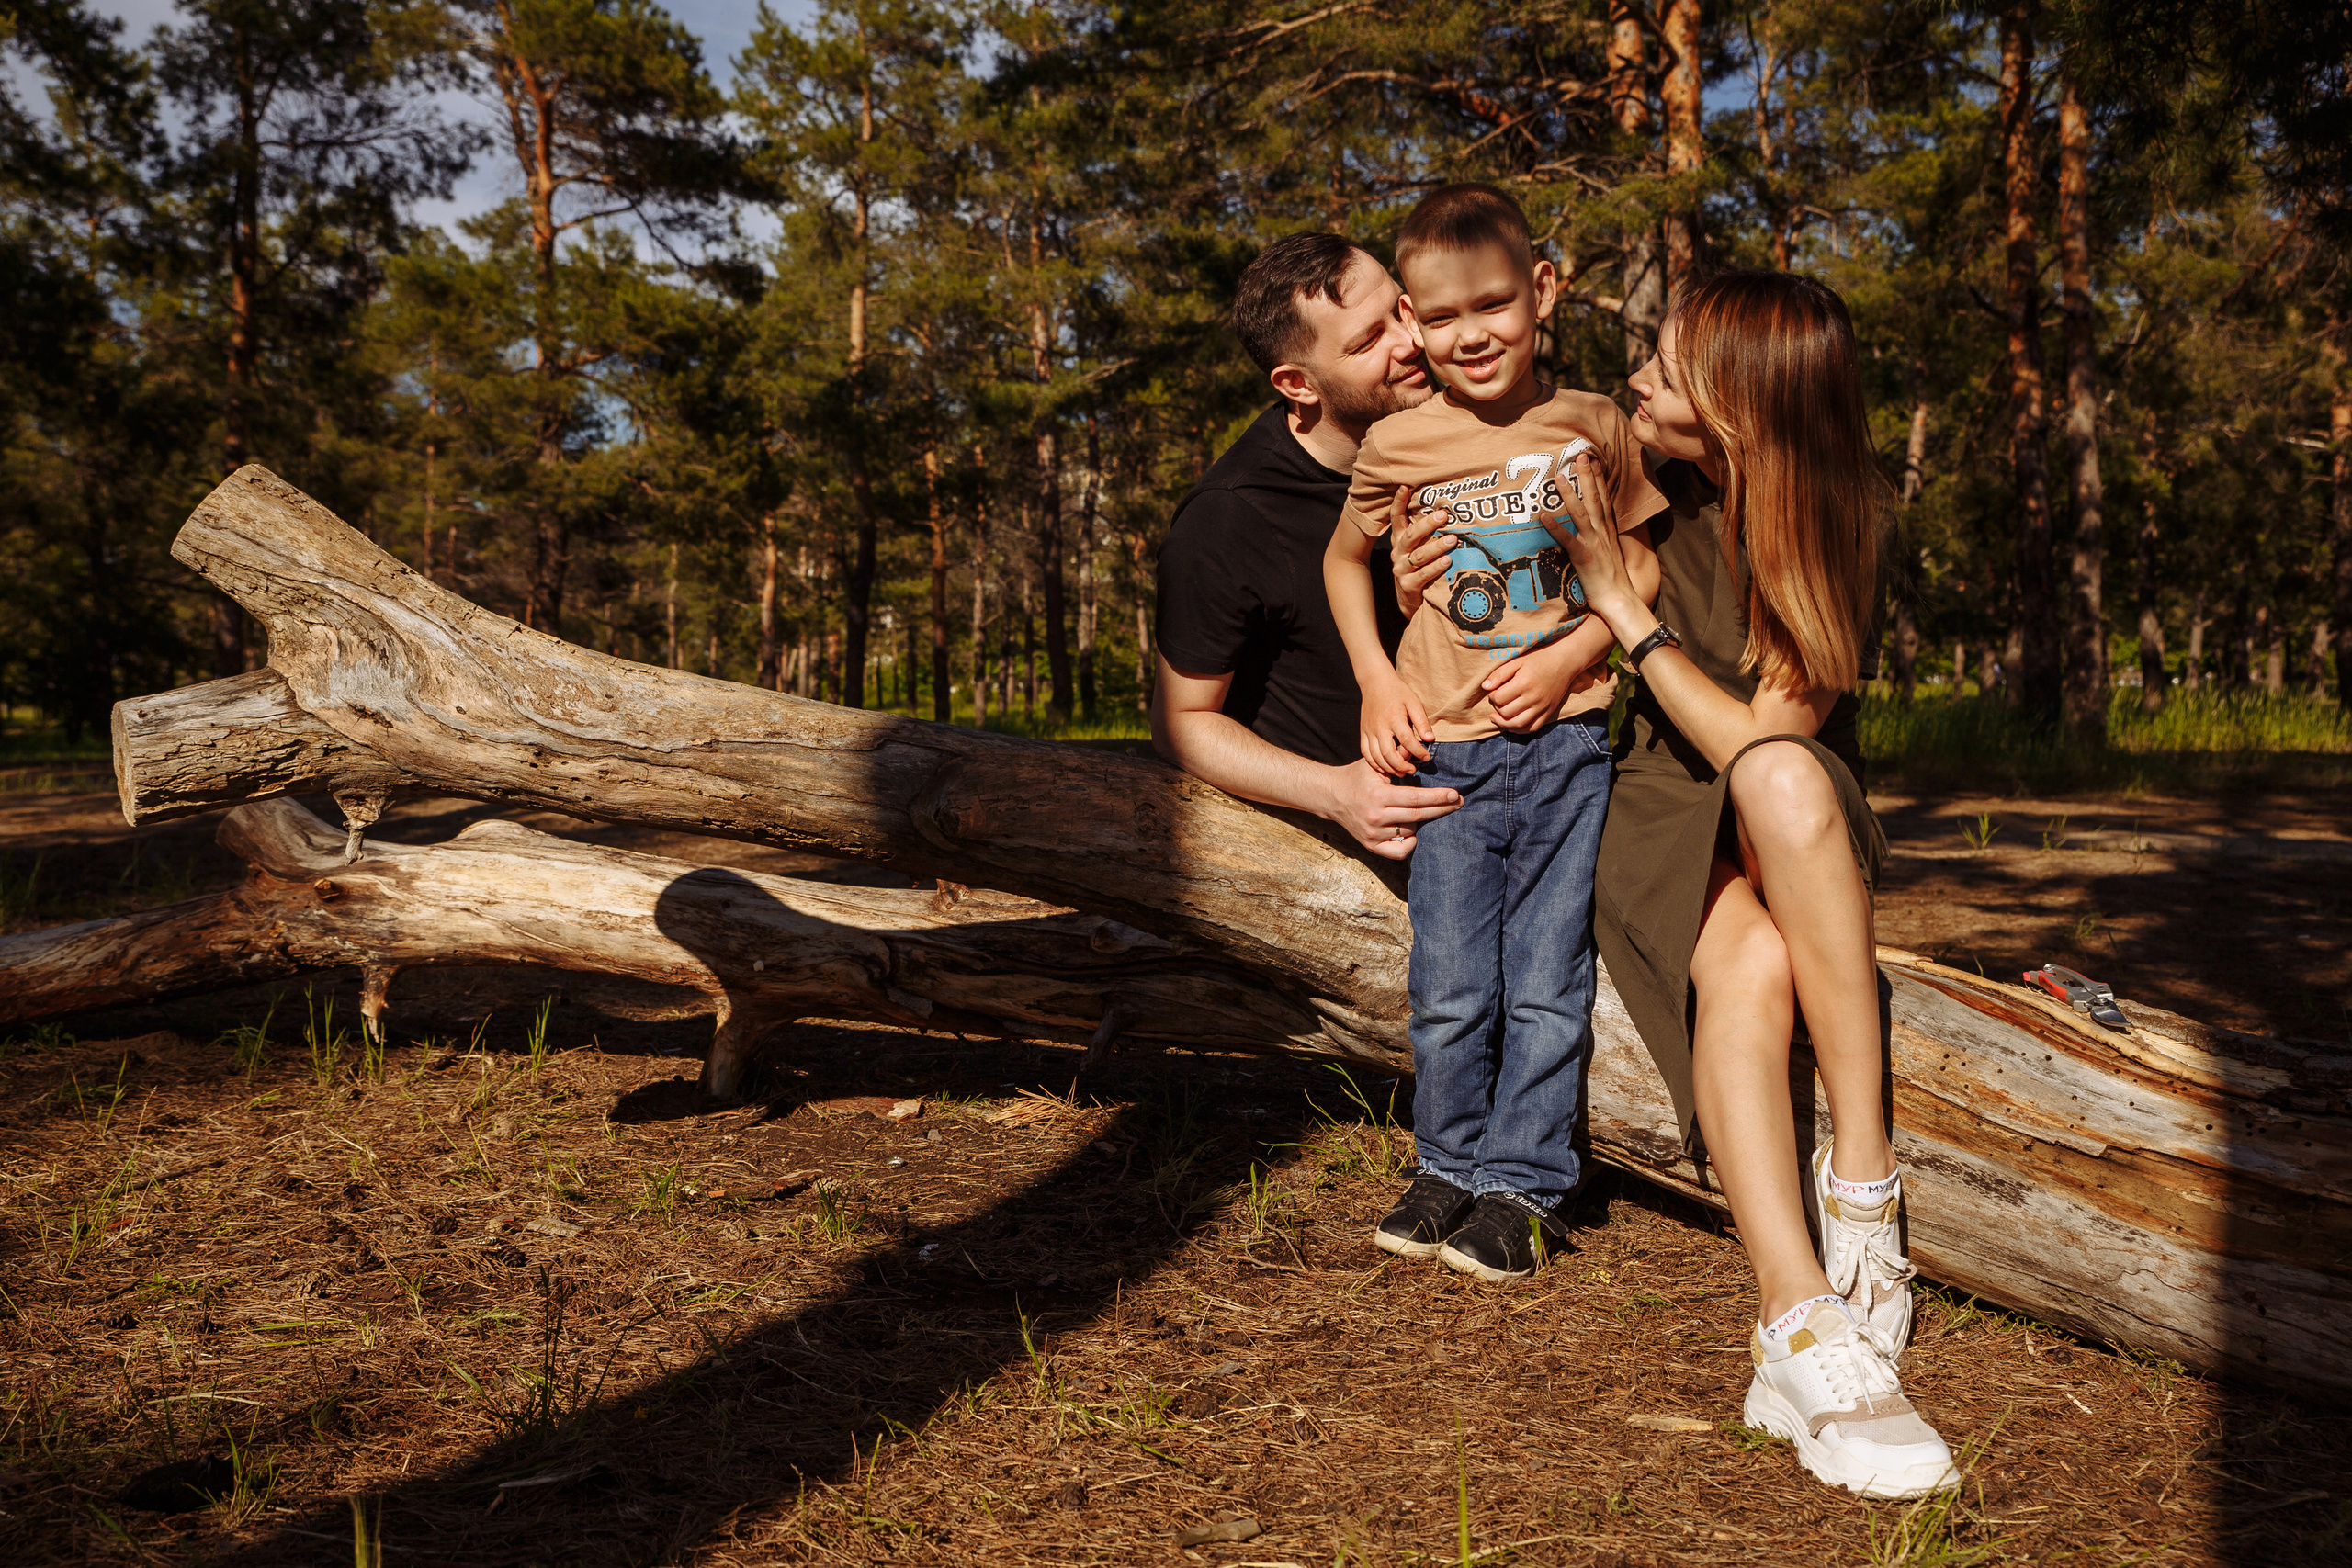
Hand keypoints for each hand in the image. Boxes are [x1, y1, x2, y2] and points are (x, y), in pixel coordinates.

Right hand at [1321, 758, 1461, 858]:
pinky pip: (1398, 851)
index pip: (1416, 798)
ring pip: (1410, 831)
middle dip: (1441, 809)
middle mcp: (1376, 817)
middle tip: (1458, 803)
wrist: (1331, 796)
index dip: (1438, 797)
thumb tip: (1422, 748)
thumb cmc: (1356, 777)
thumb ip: (1398, 758)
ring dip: (1420, 822)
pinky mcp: (1370, 845)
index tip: (1455, 795)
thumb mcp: (1375, 765)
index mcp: (1379, 796)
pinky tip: (1413, 833)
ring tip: (1422, 811)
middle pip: (1418, 816)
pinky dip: (1410, 843)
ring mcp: (1373, 834)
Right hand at [1359, 670, 1434, 776]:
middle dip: (1402, 766)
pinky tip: (1385, 767)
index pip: (1407, 740)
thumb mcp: (1413, 702)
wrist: (1374, 682)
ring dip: (1389, 768)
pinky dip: (1374, 763)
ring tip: (1401, 772)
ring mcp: (1369, 731)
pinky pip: (1366, 753)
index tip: (1426, 757)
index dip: (1418, 752)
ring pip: (1376, 756)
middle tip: (1413, 771)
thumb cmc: (1397, 691)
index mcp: (1394, 718)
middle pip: (1388, 753)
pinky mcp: (1363, 732)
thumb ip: (1422, 721)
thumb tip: (1430, 739)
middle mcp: (1379, 726)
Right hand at [1388, 485, 1453, 616]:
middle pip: (1411, 535)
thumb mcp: (1417, 548)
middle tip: (1444, 515)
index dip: (1399, 503)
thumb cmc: (1418, 567)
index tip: (1404, 486)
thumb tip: (1446, 509)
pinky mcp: (1408, 585)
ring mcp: (1401, 569)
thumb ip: (1424, 532)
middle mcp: (1398, 553)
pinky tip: (1448, 561)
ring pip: (1419, 555)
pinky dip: (1436, 567)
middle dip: (1427, 524)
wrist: (1409, 600)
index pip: (1396, 518)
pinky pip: (1423, 575)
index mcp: (1399, 540)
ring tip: (1453, 539)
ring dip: (1437, 546)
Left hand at [1480, 637, 1589, 732]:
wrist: (1564, 662)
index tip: (1494, 691)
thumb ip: (1499, 674)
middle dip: (1497, 708)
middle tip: (1498, 700)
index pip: (1498, 699)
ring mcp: (1542, 707)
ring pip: (1517, 724)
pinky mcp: (1549, 712)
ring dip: (1503, 723)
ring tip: (1497, 718)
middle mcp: (1533, 698)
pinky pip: (1532, 728)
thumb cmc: (1538, 660)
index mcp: (1524, 683)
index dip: (1491, 696)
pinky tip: (1511, 724)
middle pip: (1506, 713)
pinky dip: (1519, 729)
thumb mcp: (1517, 661)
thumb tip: (1485, 687)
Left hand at [1543, 452, 1643, 634]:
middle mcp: (1602, 533)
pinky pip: (1568, 541)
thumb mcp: (1608, 552)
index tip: (1593, 461)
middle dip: (1587, 476)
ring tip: (1558, 477)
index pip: (1604, 499)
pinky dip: (1556, 528)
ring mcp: (1594, 544)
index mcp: (1608, 531)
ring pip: (1581, 514)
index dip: (1598, 479)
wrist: (1619, 599)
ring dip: (1569, 495)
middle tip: (1579, 455)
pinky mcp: (1584, 558)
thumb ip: (1600, 536)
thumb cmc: (1611, 579)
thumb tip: (1592, 526)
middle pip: (1594, 499)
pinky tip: (1544, 516)